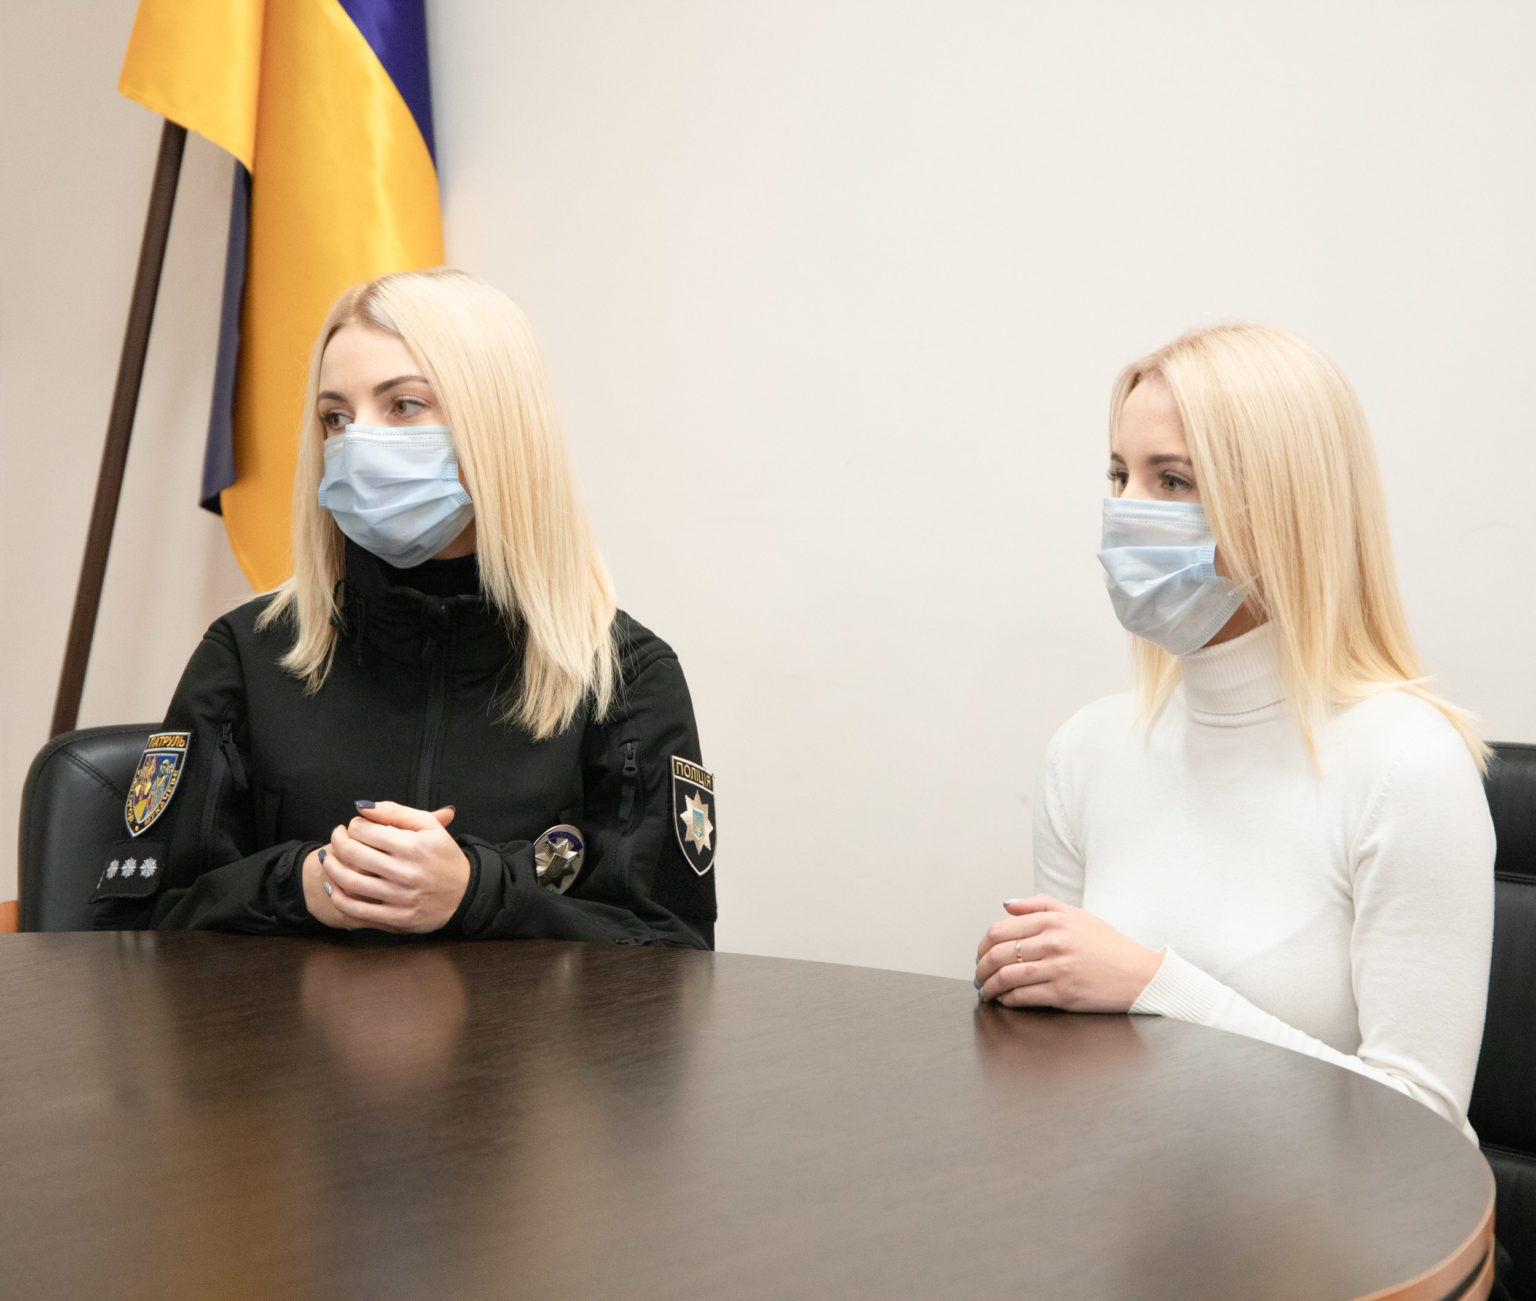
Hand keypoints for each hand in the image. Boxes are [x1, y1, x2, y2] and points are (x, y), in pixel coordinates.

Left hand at [306, 802, 467, 932]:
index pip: (365, 831)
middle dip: (337, 841)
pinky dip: (338, 898)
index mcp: (413, 846)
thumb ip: (396, 812)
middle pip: (353, 854)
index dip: (354, 825)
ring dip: (331, 868)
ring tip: (329, 858)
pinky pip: (356, 911)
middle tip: (337, 837)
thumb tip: (362, 807)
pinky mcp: (396, 919)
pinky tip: (333, 887)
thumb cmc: (445, 857)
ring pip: (350, 882)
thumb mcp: (429, 827)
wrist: (466, 894)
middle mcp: (406, 872)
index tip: (354, 826)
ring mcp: (400, 898)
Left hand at [974, 895, 1163, 1012]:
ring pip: (1006, 976)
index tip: (981, 954)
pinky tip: (1006, 1000)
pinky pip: (1023, 996)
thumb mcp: (1077, 915)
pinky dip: (1008, 1000)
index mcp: (1053, 920)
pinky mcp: (1063, 993)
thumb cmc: (1110, 946)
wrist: (1140, 974)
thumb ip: (1040, 905)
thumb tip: (1007, 905)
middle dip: (981, 967)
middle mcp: (1053, 942)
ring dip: (989, 986)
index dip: (982, 945)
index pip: (1000, 930)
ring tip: (987, 991)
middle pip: (998, 953)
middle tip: (979, 975)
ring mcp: (1057, 968)